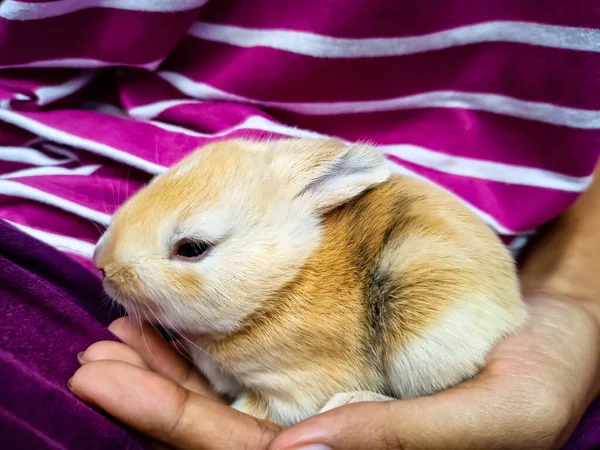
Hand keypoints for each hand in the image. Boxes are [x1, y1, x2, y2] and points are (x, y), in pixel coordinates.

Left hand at [70, 294, 599, 449]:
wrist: (554, 334)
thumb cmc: (538, 380)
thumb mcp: (488, 418)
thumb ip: (398, 443)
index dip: (168, 424)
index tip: (103, 378)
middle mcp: (329, 442)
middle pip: (218, 430)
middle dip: (150, 395)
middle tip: (95, 352)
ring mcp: (326, 401)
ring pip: (231, 395)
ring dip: (171, 366)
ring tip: (121, 330)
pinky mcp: (332, 362)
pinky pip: (259, 359)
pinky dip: (213, 341)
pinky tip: (181, 320)